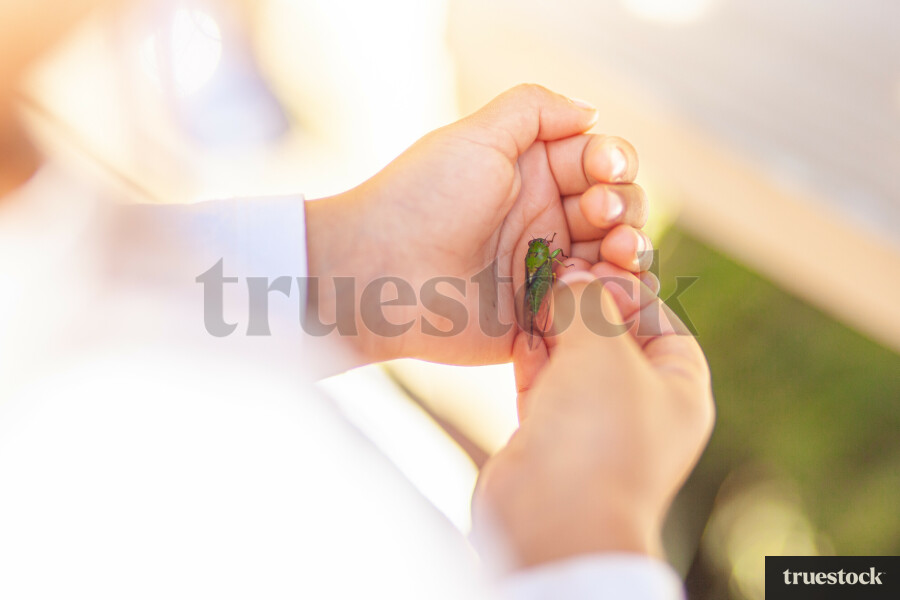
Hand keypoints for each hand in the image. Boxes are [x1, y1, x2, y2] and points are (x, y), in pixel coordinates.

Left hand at [306, 84, 651, 363]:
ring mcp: (545, 272)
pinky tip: (601, 287)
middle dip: (624, 207)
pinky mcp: (541, 317)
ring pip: (615, 261)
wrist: (379, 271)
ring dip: (629, 251)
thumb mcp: (476, 135)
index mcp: (533, 176)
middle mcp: (544, 222)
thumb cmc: (422, 198)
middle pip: (618, 211)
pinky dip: (611, 297)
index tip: (603, 172)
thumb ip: (535, 109)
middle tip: (600, 215)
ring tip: (615, 253)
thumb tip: (592, 112)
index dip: (614, 164)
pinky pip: (595, 310)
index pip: (601, 164)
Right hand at [471, 266, 713, 567]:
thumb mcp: (604, 352)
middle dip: (584, 305)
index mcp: (678, 389)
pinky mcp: (550, 434)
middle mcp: (640, 406)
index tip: (594, 265)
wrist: (553, 516)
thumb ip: (587, 306)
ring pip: (573, 358)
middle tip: (555, 273)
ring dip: (553, 327)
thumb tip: (571, 277)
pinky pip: (543, 383)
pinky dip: (532, 356)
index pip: (662, 322)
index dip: (630, 289)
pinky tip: (518, 328)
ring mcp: (593, 422)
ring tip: (532, 291)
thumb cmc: (598, 432)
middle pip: (614, 338)